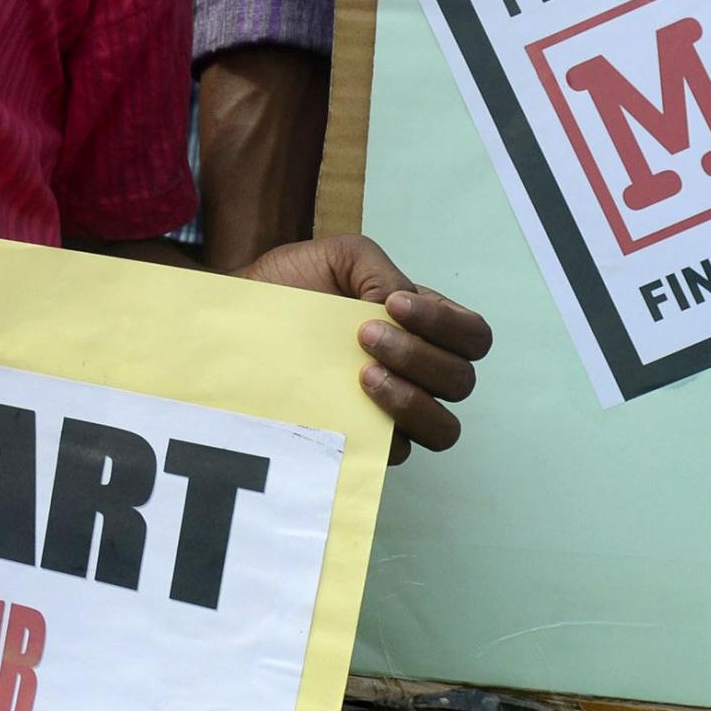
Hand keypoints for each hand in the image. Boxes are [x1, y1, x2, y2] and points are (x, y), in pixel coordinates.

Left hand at [238, 233, 491, 459]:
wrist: (237, 322)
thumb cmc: (289, 287)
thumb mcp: (337, 259)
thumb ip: (377, 271)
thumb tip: (397, 305)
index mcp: (424, 326)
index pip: (473, 336)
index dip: (447, 325)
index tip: (394, 304)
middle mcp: (419, 372)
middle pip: (461, 381)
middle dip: (420, 355)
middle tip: (365, 335)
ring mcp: (394, 410)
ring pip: (442, 427)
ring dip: (412, 400)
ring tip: (364, 375)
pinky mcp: (364, 439)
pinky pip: (397, 451)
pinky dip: (384, 429)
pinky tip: (350, 402)